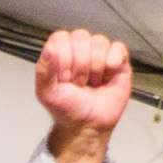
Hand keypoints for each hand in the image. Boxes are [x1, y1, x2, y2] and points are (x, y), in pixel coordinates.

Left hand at [34, 27, 130, 162]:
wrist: (87, 125)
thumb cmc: (67, 108)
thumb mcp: (47, 93)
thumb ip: (43, 70)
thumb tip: (48, 48)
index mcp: (61, 52)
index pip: (61, 37)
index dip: (63, 57)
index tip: (64, 78)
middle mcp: (80, 50)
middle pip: (81, 36)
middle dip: (79, 63)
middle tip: (79, 83)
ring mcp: (100, 54)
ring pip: (99, 41)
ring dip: (95, 65)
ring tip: (92, 82)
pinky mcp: (119, 62)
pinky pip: (118, 47)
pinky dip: (113, 59)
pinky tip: (107, 74)